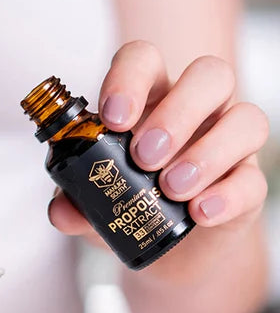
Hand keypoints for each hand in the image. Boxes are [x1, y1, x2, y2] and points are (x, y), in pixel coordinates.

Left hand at [48, 40, 269, 280]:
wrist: (162, 252)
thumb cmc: (124, 205)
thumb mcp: (89, 205)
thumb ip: (73, 202)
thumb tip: (60, 209)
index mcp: (149, 99)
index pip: (144, 60)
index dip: (129, 78)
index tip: (113, 118)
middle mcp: (195, 110)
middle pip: (209, 75)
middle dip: (176, 113)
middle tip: (144, 157)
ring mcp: (226, 143)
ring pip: (246, 118)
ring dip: (207, 153)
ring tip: (171, 188)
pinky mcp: (246, 184)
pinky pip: (252, 180)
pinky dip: (227, 195)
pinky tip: (200, 212)